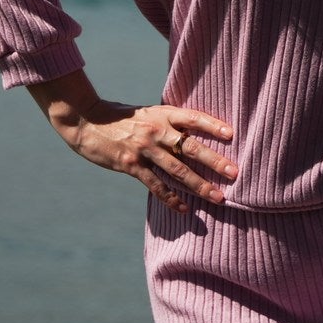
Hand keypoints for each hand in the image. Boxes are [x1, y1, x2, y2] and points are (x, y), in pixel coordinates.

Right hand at [26, 70, 235, 216]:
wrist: (88, 121)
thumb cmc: (122, 117)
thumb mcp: (148, 113)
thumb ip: (169, 122)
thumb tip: (194, 134)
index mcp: (162, 114)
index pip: (193, 118)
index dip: (212, 125)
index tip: (232, 134)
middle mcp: (156, 130)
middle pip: (191, 147)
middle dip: (215, 161)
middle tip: (235, 173)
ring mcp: (144, 149)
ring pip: (177, 170)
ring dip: (199, 185)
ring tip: (218, 197)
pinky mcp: (131, 165)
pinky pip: (156, 185)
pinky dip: (171, 198)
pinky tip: (184, 209)